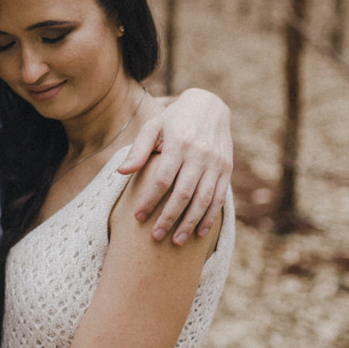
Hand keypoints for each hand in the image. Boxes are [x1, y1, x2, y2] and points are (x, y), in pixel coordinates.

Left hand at [119, 88, 232, 244]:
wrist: (210, 106)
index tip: (137, 217)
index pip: (162, 179)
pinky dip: (210, 217)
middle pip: (183, 193)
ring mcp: (216, 163)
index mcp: (179, 144)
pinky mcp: (226, 169)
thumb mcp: (153, 127)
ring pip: (203, 199)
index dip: (150, 200)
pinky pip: (219, 197)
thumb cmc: (174, 119)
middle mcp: (199, 155)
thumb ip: (138, 150)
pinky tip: (200, 233)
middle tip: (155, 237)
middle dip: (169, 217)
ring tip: (176, 241)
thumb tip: (121, 172)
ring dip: (190, 223)